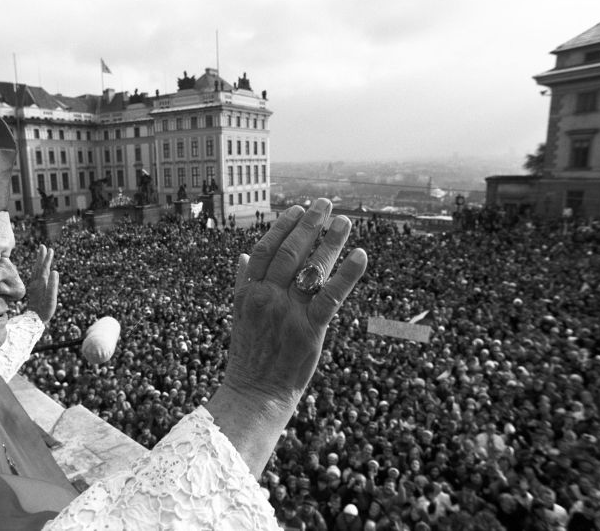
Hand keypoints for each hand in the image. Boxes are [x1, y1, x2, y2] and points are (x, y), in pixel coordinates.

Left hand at [25, 244, 58, 324]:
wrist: (33, 320)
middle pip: (39, 267)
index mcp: (41, 283)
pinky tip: (40, 267)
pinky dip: (38, 269)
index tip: (49, 249)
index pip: (44, 268)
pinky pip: (36, 276)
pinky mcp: (34, 289)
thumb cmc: (44, 311)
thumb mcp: (50, 299)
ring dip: (40, 261)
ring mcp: (35, 286)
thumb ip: (52, 285)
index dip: (46, 259)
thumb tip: (55, 271)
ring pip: (37, 271)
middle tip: (44, 246)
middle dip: (42, 257)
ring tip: (42, 253)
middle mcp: (36, 283)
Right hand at [206, 199, 366, 475]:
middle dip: (309, 225)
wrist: (254, 394)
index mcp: (248, 292)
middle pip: (290, 253)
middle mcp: (266, 298)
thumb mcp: (239, 315)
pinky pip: (330, 296)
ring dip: (330, 242)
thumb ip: (242, 283)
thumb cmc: (249, 355)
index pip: (265, 249)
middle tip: (325, 205)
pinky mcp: (309, 331)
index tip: (297, 209)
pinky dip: (347, 274)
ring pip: (310, 268)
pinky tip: (360, 255)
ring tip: (345, 222)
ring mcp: (287, 313)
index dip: (282, 226)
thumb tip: (243, 255)